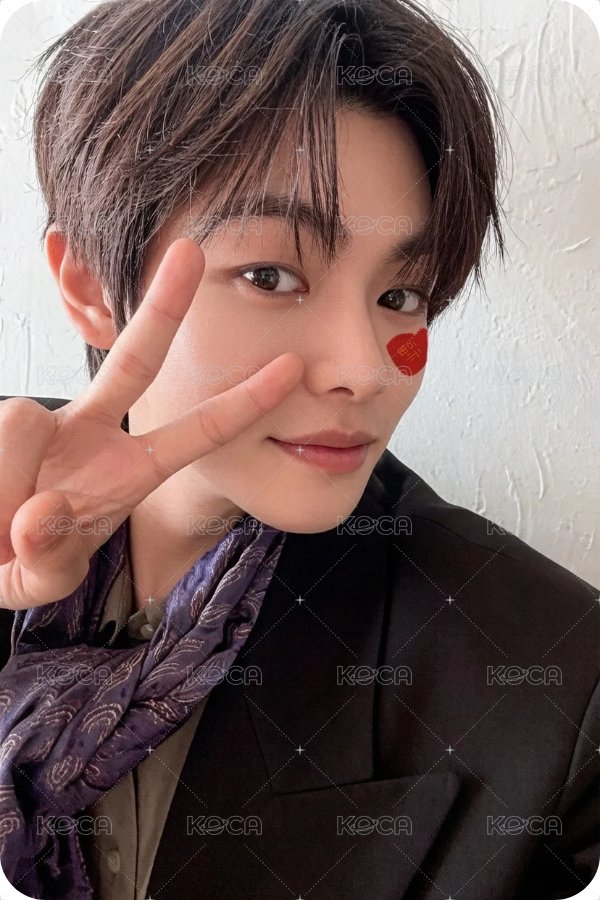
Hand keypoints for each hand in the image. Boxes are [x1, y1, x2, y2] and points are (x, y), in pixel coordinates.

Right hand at [0, 238, 303, 609]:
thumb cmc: (5, 562)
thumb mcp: (35, 578)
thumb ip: (48, 558)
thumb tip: (45, 511)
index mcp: (126, 475)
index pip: (197, 435)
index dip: (243, 403)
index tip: (292, 369)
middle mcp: (91, 434)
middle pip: (136, 361)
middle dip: (163, 307)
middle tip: (190, 251)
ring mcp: (41, 419)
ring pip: (25, 423)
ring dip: (5, 486)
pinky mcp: (2, 417)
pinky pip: (1, 432)